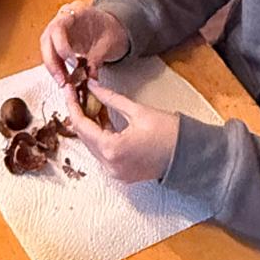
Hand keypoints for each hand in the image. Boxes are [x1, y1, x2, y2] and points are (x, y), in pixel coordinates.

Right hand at [39, 1, 129, 85]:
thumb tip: (89, 77)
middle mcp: (64, 18)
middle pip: (47, 39)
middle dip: (52, 62)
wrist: (114, 28)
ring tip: (63, 82)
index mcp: (77, 11)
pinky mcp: (59, 41)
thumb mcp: (109, 43)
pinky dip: (57, 67)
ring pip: (46, 48)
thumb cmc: (112, 30)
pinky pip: (53, 55)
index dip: (62, 47)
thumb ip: (97, 58)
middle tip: (62, 80)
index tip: (73, 63)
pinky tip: (65, 78)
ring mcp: (60, 29)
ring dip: (53, 67)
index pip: (59, 27)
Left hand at [62, 80, 179, 184]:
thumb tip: (91, 86)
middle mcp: (110, 165)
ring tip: (88, 102)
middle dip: (79, 114)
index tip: (69, 89)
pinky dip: (100, 137)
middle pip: (84, 137)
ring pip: (93, 146)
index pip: (81, 125)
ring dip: (89, 125)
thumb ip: (110, 98)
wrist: (190, 155)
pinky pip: (103, 153)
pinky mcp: (122, 174)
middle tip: (77, 93)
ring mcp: (116, 172)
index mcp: (112, 149)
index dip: (72, 105)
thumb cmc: (168, 132)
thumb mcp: (137, 111)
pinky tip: (102, 119)